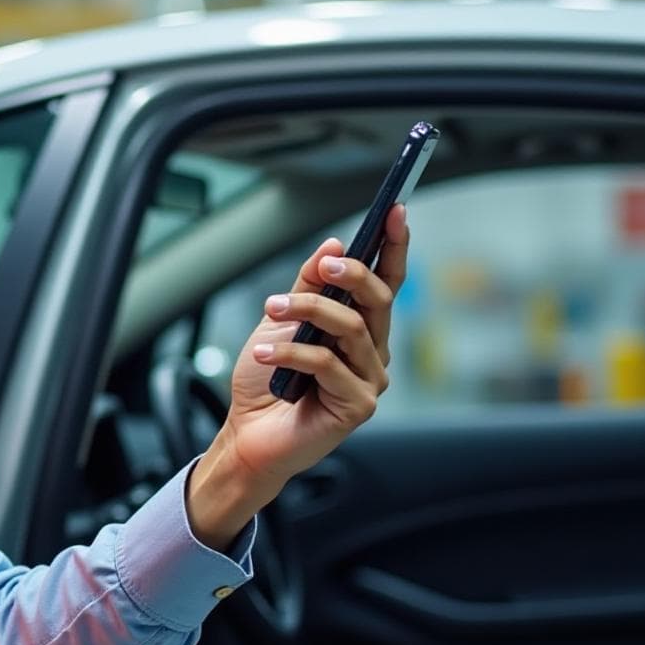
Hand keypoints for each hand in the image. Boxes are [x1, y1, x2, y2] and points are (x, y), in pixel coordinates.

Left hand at [187, 205, 408, 549]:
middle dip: (354, 275)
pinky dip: (293, 352)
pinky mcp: (358, 406)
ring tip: (273, 310)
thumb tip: (333, 247)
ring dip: (308, 311)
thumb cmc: (267, 381)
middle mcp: (372, 352)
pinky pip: (329, 365)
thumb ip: (308, 285)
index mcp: (360, 328)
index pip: (386, 281)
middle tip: (326, 266)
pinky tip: (268, 353)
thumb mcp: (281, 320)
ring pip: (351, 328)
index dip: (394, 246)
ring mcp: (369, 380)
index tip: (396, 209)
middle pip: (379, 300)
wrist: (248, 435)